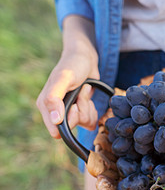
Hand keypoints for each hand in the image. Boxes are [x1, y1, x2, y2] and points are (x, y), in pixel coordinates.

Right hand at [36, 15, 98, 138]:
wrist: (85, 59)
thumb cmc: (72, 65)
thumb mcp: (63, 78)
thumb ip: (54, 98)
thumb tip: (55, 120)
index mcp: (45, 106)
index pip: (57, 130)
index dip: (70, 119)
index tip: (75, 105)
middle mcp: (56, 112)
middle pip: (74, 125)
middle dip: (82, 109)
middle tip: (81, 93)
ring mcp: (69, 112)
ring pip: (84, 123)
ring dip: (89, 106)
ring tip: (85, 91)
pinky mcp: (80, 111)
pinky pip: (91, 121)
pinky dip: (93, 109)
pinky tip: (88, 97)